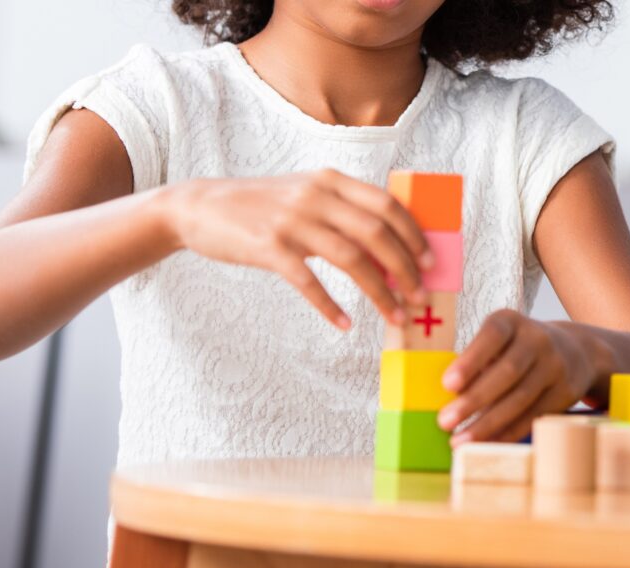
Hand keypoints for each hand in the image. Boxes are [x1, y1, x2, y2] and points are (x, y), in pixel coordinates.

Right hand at [154, 169, 433, 329]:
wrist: (199, 207)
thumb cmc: (260, 206)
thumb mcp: (304, 195)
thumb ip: (342, 212)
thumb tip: (389, 247)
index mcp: (330, 181)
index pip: (387, 205)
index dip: (414, 235)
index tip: (430, 262)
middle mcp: (316, 196)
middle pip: (377, 233)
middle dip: (406, 269)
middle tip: (419, 297)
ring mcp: (292, 221)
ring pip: (352, 260)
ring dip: (380, 293)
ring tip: (395, 317)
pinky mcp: (269, 248)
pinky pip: (309, 282)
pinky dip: (331, 307)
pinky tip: (345, 323)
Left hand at [437, 310, 596, 443]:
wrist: (574, 351)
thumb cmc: (515, 350)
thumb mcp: (498, 343)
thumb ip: (474, 364)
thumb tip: (446, 400)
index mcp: (512, 322)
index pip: (492, 336)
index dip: (470, 361)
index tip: (447, 385)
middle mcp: (537, 339)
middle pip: (506, 372)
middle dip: (474, 400)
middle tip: (444, 421)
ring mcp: (556, 366)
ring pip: (520, 399)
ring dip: (487, 424)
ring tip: (459, 440)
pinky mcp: (566, 391)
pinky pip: (533, 415)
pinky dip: (507, 432)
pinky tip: (485, 442)